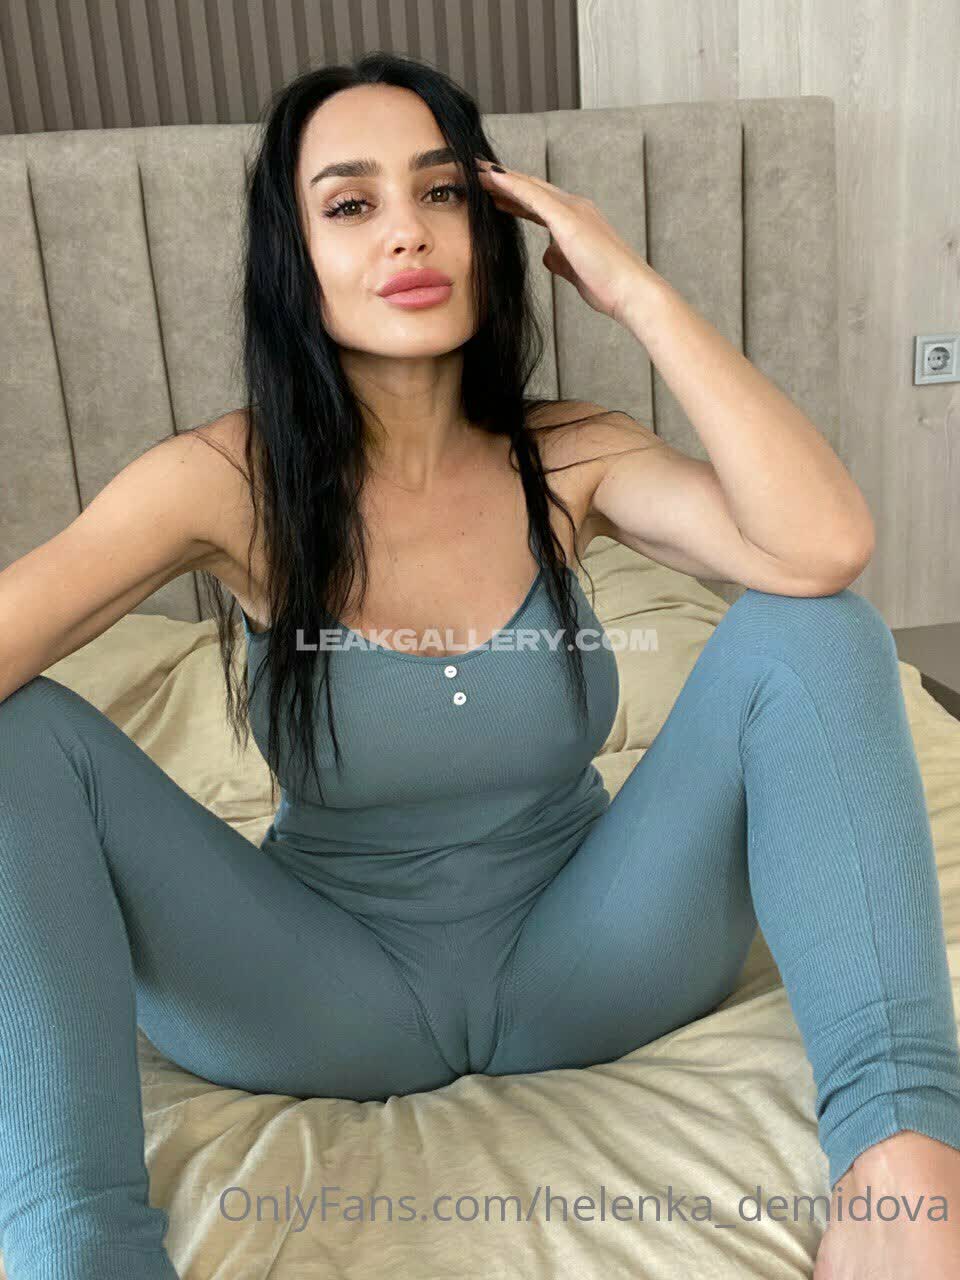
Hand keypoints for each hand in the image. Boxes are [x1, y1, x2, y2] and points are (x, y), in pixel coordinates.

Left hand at [474, 158, 648, 325]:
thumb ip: (559, 259)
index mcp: (576, 220)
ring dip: (502, 177)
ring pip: (530, 186)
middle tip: (477, 172)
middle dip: (505, 180)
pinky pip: (533, 196)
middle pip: (532, 188)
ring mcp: (572, 209)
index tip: (493, 192)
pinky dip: (512, 185)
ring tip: (476, 171)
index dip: (515, 196)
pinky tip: (492, 178)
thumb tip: (546, 255)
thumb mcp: (575, 270)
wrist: (630, 290)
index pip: (539, 203)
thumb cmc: (607, 284)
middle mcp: (575, 207)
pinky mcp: (568, 218)